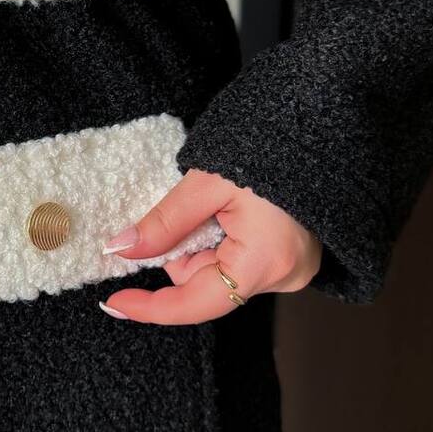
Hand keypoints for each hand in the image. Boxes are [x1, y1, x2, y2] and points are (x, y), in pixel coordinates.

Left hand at [98, 168, 321, 324]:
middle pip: (207, 285)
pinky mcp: (293, 258)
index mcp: (265, 262)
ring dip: (205, 243)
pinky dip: (223, 241)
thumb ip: (163, 223)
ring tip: (220, 204)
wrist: (317, 124)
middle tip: (193, 209)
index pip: (196, 304)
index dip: (151, 306)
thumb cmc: (269, 147)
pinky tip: (231, 212)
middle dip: (183, 253)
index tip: (114, 302)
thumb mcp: (207, 183)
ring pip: (221, 273)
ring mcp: (293, 269)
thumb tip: (122, 249)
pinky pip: (241, 262)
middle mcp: (284, 276)